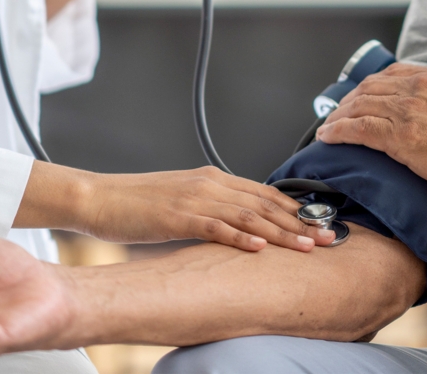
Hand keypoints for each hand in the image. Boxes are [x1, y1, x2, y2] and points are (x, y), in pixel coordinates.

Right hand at [80, 167, 337, 250]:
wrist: (99, 197)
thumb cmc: (138, 203)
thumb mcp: (182, 200)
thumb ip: (211, 207)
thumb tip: (238, 225)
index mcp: (212, 178)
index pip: (264, 193)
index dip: (294, 208)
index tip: (319, 223)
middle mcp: (209, 183)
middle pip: (264, 203)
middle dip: (299, 222)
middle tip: (327, 237)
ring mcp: (195, 199)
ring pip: (249, 215)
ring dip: (281, 232)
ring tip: (306, 246)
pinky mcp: (178, 216)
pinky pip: (216, 227)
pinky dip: (241, 237)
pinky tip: (261, 248)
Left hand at [316, 46, 426, 195]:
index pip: (394, 73)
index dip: (374, 85)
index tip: (364, 95)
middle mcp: (417, 87)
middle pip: (370, 88)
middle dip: (350, 100)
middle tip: (338, 113)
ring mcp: (406, 111)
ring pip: (359, 106)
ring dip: (338, 116)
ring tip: (328, 127)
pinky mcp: (399, 137)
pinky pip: (357, 129)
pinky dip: (338, 131)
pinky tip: (328, 137)